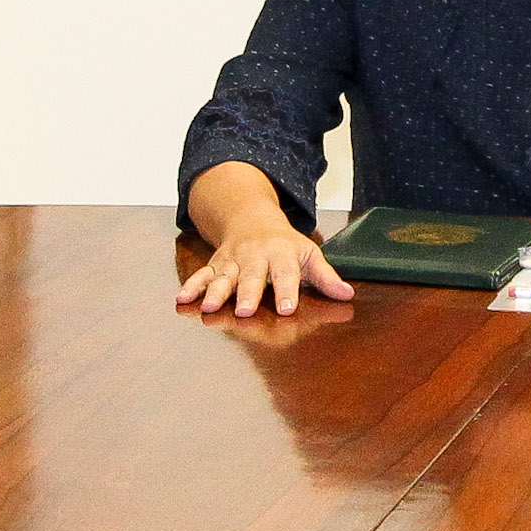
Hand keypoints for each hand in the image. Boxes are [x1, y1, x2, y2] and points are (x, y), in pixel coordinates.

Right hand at [179, 222, 353, 318]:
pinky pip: (202, 275)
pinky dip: (192, 286)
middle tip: (244, 311)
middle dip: (247, 293)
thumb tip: (347, 294)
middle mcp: (255, 256)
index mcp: (281, 254)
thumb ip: (325, 276)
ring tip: (209, 309)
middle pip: (251, 276)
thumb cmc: (285, 244)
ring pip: (224, 277)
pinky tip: (182, 299)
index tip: (286, 309)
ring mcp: (233, 260)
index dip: (286, 291)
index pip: (285, 274)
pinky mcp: (216, 264)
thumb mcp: (309, 254)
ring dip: (215, 292)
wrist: (252, 219)